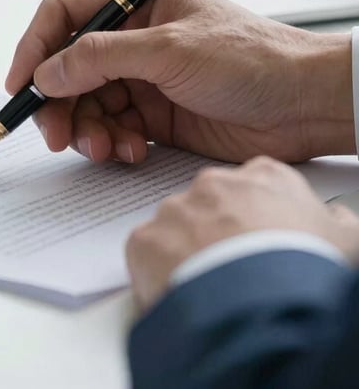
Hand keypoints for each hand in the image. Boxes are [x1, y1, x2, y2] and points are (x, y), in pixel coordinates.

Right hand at [5, 0, 354, 163]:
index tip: (21, 85)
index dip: (35, 47)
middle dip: (58, 101)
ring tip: (104, 148)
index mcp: (137, 1)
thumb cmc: (253, 58)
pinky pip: (111, 128)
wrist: (306, 106)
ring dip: (86, 128)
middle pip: (68, 66)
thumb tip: (47, 73)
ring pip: (86, 103)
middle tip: (56, 135)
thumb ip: (101, 58)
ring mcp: (142, 77)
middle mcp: (133, 37)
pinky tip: (130, 151)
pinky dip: (111, 143)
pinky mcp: (154, 114)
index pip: (65, 15)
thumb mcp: (169, 50)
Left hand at [126, 156, 358, 310]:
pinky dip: (160, 276)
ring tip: (211, 290)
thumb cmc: (310, 270)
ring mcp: (176, 210)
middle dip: (220, 236)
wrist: (270, 306)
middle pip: (212, 208)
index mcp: (265, 177)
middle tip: (236, 272)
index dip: (260, 219)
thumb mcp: (348, 241)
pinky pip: (147, 256)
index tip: (263, 244)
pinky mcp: (144, 240)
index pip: (257, 188)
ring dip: (188, 255)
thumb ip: (335, 222)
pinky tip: (184, 298)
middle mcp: (214, 184)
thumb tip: (335, 219)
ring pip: (177, 231)